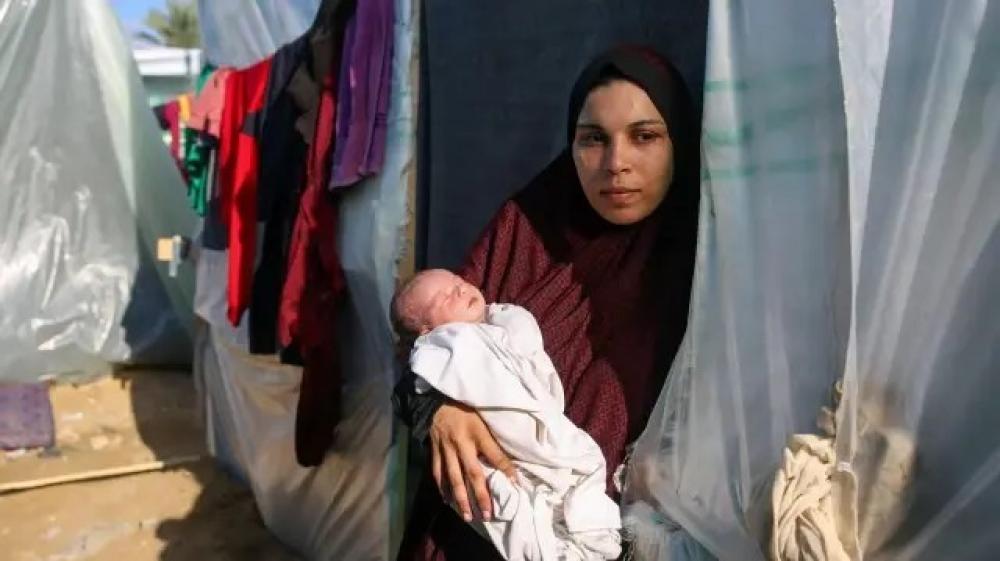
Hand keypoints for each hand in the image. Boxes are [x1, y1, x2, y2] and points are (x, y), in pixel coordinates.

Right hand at [429, 401, 515, 521]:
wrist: (437, 400)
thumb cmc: (465, 409)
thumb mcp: (483, 418)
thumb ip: (492, 437)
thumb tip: (507, 459)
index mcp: (476, 432)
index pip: (494, 454)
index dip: (505, 469)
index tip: (515, 484)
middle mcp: (461, 443)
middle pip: (472, 473)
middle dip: (480, 495)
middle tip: (487, 514)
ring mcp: (446, 448)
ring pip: (453, 478)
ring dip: (461, 498)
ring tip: (467, 515)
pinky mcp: (434, 451)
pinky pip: (438, 472)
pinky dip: (442, 488)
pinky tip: (448, 500)